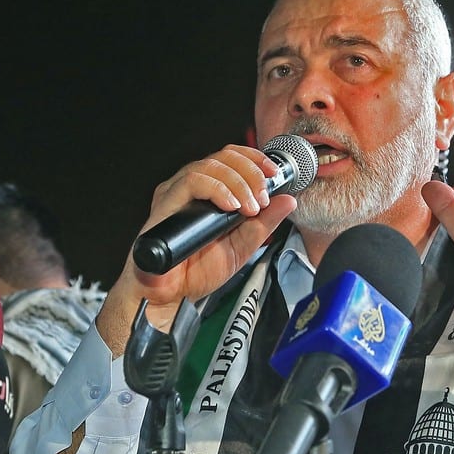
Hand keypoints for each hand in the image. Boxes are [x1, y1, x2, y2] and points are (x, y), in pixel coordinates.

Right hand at [97, 144, 296, 353]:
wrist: (171, 296)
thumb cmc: (196, 272)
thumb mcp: (242, 246)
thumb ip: (264, 224)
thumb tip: (288, 201)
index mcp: (208, 193)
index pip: (232, 159)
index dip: (255, 159)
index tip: (274, 174)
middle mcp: (191, 188)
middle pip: (224, 156)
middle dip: (251, 172)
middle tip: (263, 197)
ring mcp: (177, 193)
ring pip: (210, 165)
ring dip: (238, 182)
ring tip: (250, 208)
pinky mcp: (166, 202)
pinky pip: (193, 181)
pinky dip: (218, 189)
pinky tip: (232, 207)